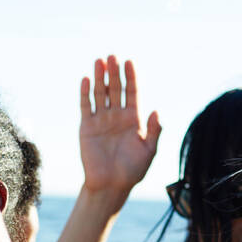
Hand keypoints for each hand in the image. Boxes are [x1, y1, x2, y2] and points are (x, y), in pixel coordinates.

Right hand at [79, 56, 160, 198]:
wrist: (110, 185)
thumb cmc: (132, 171)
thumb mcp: (149, 151)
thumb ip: (154, 131)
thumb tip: (156, 110)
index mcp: (133, 119)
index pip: (132, 92)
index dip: (131, 77)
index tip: (130, 61)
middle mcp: (117, 116)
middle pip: (116, 89)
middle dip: (114, 73)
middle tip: (112, 56)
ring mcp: (101, 120)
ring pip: (100, 94)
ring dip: (100, 77)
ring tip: (99, 61)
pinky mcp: (87, 127)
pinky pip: (86, 106)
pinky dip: (86, 93)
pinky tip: (87, 80)